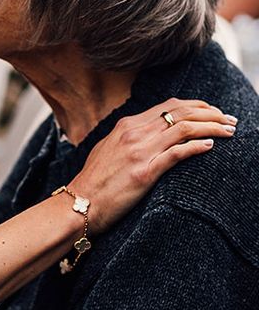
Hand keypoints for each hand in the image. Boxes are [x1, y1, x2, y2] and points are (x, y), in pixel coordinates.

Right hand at [71, 98, 235, 231]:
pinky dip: (197, 146)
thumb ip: (129, 137)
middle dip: (211, 113)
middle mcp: (133, 133)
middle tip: (230, 119)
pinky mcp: (144, 173)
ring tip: (230, 131)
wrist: (79, 203)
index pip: (169, 106)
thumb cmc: (94, 181)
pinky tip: (211, 146)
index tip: (213, 112)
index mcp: (126, 125)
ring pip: (184, 128)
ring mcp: (139, 152)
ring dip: (212, 127)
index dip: (196, 106)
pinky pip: (177, 153)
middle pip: (181, 113)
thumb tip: (150, 132)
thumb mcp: (108, 149)